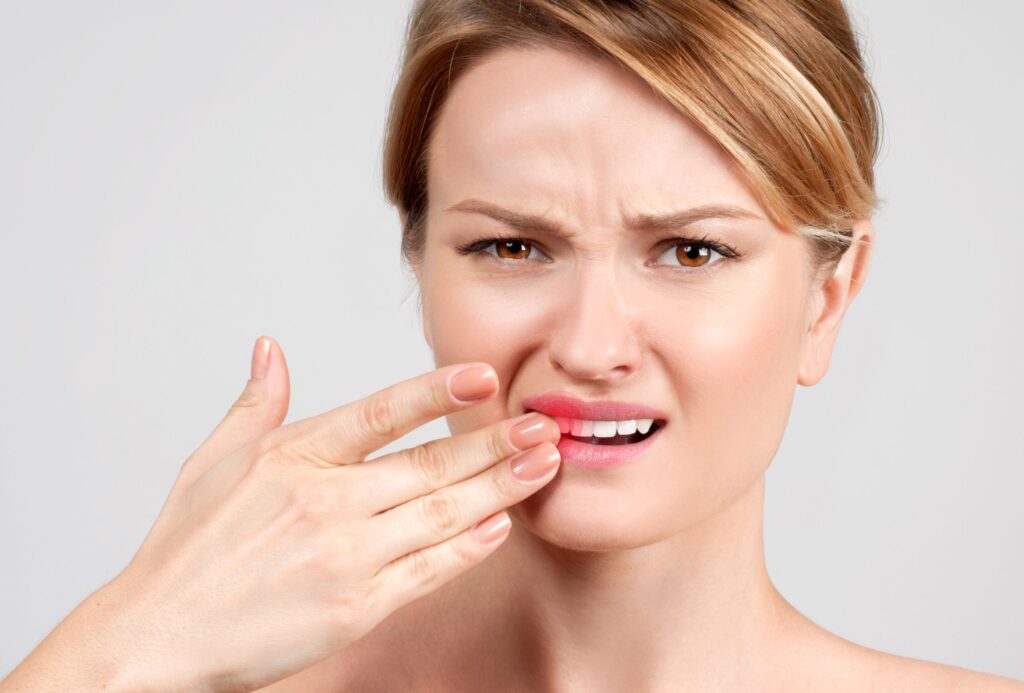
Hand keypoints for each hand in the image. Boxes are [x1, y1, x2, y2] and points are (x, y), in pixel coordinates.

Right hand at [0, 337, 560, 692]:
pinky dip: (467, 549)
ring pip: (440, 514)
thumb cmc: (187, 548)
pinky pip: (427, 572)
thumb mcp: (211, 462)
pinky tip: (500, 526)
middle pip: (427, 465)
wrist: (160, 635)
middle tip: (544, 426)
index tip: (483, 376)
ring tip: (542, 466)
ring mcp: (343, 556)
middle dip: (493, 443)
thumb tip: (269, 348)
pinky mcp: (355, 607)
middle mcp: (324, 502)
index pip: (378, 413)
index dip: (435, 392)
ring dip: (499, 489)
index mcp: (291, 457)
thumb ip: (254, 404)